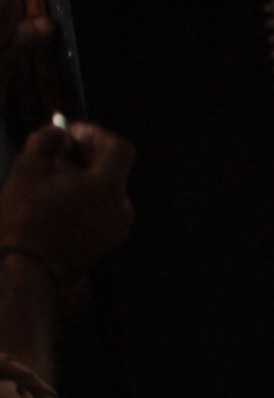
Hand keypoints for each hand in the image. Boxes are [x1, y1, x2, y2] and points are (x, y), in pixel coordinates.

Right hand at [0, 119, 134, 287]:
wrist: (30, 264)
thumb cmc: (27, 212)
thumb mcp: (30, 164)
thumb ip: (49, 138)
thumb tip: (61, 134)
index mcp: (109, 187)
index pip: (119, 148)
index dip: (96, 133)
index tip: (71, 133)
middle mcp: (122, 208)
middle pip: (113, 169)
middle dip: (86, 154)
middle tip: (57, 151)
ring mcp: (118, 228)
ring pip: (107, 190)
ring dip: (84, 176)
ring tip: (52, 176)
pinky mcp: (110, 241)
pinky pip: (103, 210)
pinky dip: (87, 198)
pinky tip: (59, 199)